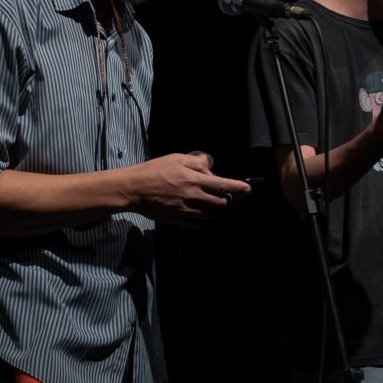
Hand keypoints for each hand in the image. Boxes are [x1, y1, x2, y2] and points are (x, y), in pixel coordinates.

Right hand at [131, 152, 251, 227]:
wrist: (134, 189)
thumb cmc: (154, 171)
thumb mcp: (176, 159)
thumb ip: (197, 162)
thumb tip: (210, 166)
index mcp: (195, 181)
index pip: (224, 185)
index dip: (238, 188)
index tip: (248, 189)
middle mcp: (194, 198)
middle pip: (220, 203)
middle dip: (226, 198)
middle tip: (223, 194)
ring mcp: (186, 211)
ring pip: (210, 215)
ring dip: (214, 209)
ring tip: (208, 201)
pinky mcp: (178, 220)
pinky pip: (197, 224)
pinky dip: (202, 219)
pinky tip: (197, 211)